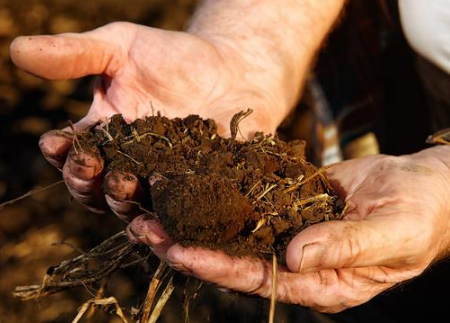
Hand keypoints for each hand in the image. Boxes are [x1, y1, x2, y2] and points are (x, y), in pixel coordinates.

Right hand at [10, 22, 278, 214]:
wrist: (233, 69)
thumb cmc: (174, 57)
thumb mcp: (122, 47)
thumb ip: (76, 54)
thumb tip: (16, 49)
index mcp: (105, 138)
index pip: (73, 155)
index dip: (62, 153)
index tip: (59, 143)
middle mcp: (129, 166)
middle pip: (98, 190)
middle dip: (89, 183)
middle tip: (94, 168)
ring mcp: (164, 183)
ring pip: (134, 207)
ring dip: (123, 201)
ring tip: (126, 185)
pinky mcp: (198, 193)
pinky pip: (181, 213)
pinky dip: (173, 217)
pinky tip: (172, 210)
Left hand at [129, 145, 449, 312]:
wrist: (427, 187)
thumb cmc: (420, 216)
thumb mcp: (392, 233)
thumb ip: (346, 246)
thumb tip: (295, 256)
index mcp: (321, 281)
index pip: (259, 279)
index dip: (217, 266)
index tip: (178, 252)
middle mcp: (298, 261)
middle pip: (234, 258)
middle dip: (188, 245)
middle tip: (143, 229)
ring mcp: (291, 232)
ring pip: (234, 230)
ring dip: (194, 219)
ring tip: (150, 207)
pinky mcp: (290, 205)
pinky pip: (250, 202)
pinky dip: (219, 194)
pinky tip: (190, 183)